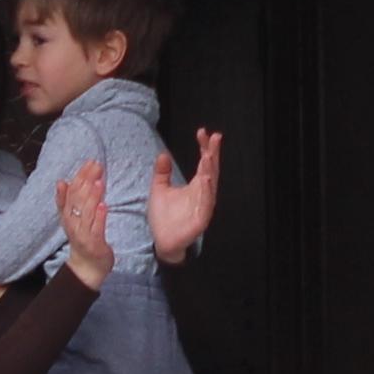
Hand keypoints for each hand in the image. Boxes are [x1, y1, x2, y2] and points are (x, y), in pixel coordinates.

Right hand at [52, 156, 114, 288]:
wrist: (87, 268)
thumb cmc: (83, 239)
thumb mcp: (73, 219)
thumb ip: (68, 201)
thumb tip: (62, 181)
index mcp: (67, 215)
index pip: (72, 191)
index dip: (79, 176)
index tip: (89, 162)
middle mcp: (72, 223)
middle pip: (77, 199)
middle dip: (86, 181)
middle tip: (97, 165)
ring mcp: (82, 233)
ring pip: (85, 212)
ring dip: (92, 196)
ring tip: (99, 181)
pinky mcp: (93, 244)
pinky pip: (95, 229)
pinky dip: (98, 217)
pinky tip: (103, 205)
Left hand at [150, 131, 224, 263]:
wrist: (162, 241)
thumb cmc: (164, 217)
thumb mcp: (159, 189)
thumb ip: (162, 172)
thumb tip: (163, 154)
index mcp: (195, 186)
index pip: (203, 163)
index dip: (204, 147)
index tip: (202, 132)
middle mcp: (202, 194)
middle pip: (211, 170)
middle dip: (212, 153)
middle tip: (214, 137)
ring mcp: (203, 206)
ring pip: (210, 185)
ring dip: (210, 169)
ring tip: (209, 154)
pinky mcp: (201, 219)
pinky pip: (205, 203)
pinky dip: (206, 191)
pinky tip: (205, 179)